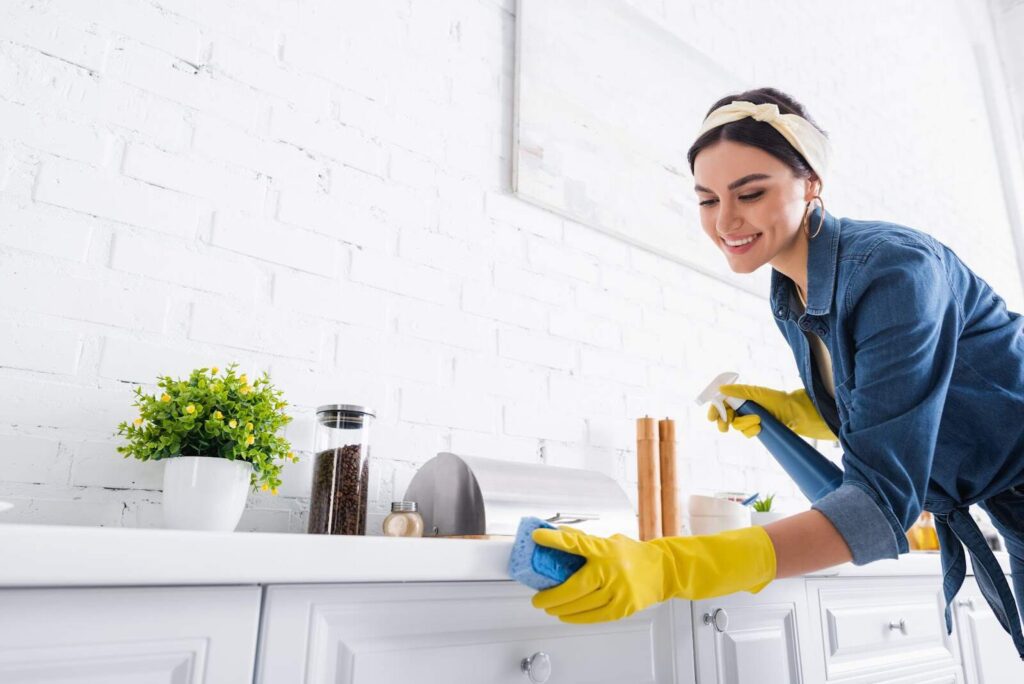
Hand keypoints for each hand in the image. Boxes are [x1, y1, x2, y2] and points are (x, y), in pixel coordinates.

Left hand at [530, 526, 775, 623]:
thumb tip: (559, 538)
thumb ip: (586, 543)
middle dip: (551, 595)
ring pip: (581, 605)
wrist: (665, 570)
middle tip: (537, 598)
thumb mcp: (610, 541)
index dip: (555, 540)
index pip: (576, 542)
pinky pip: (593, 616)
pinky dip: (576, 617)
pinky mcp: (623, 607)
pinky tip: (566, 615)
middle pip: (573, 586)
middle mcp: (610, 569)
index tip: (537, 537)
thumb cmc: (634, 554)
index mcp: (605, 549)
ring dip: (560, 608)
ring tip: (549, 607)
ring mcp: (618, 591)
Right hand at [707, 384, 836, 440]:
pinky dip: (752, 430)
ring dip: (745, 424)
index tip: (712, 417)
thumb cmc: (777, 399)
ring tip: (757, 420)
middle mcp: (743, 407)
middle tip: (724, 427)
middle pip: (725, 416)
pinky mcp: (756, 429)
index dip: (715, 409)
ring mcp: (749, 419)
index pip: (722, 402)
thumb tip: (720, 389)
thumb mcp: (756, 393)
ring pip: (736, 426)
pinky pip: (746, 433)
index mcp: (741, 397)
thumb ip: (738, 391)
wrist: (794, 413)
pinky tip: (760, 427)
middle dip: (723, 422)